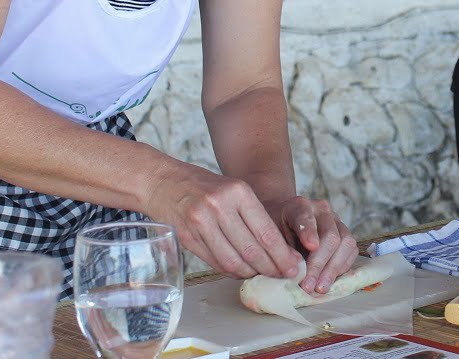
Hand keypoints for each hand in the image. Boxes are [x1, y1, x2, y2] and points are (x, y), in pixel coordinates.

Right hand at [145, 164, 303, 280]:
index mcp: (237, 192)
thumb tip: (279, 250)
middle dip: (271, 268)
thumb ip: (253, 217)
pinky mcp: (188, 237)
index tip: (294, 267)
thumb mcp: (233, 190)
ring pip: (233, 260)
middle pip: (252, 249)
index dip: (282, 255)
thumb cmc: (204, 186)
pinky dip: (231, 270)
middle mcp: (219, 206)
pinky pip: (215, 262)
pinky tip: (241, 271)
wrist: (164, 181)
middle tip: (284, 277)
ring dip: (251, 273)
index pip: (266, 232)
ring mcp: (201, 223)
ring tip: (262, 276)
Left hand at [264, 196, 356, 295]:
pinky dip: (341, 268)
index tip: (310, 246)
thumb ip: (282, 250)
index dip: (308, 231)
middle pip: (330, 235)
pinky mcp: (345, 234)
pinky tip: (328, 281)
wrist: (283, 222)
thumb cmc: (275, 232)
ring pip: (345, 243)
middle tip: (308, 285)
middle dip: (319, 263)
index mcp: (299, 205)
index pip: (305, 216)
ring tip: (320, 288)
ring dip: (333, 269)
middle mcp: (322, 210)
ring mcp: (336, 221)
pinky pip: (351, 251)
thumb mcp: (270, 237)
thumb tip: (296, 270)